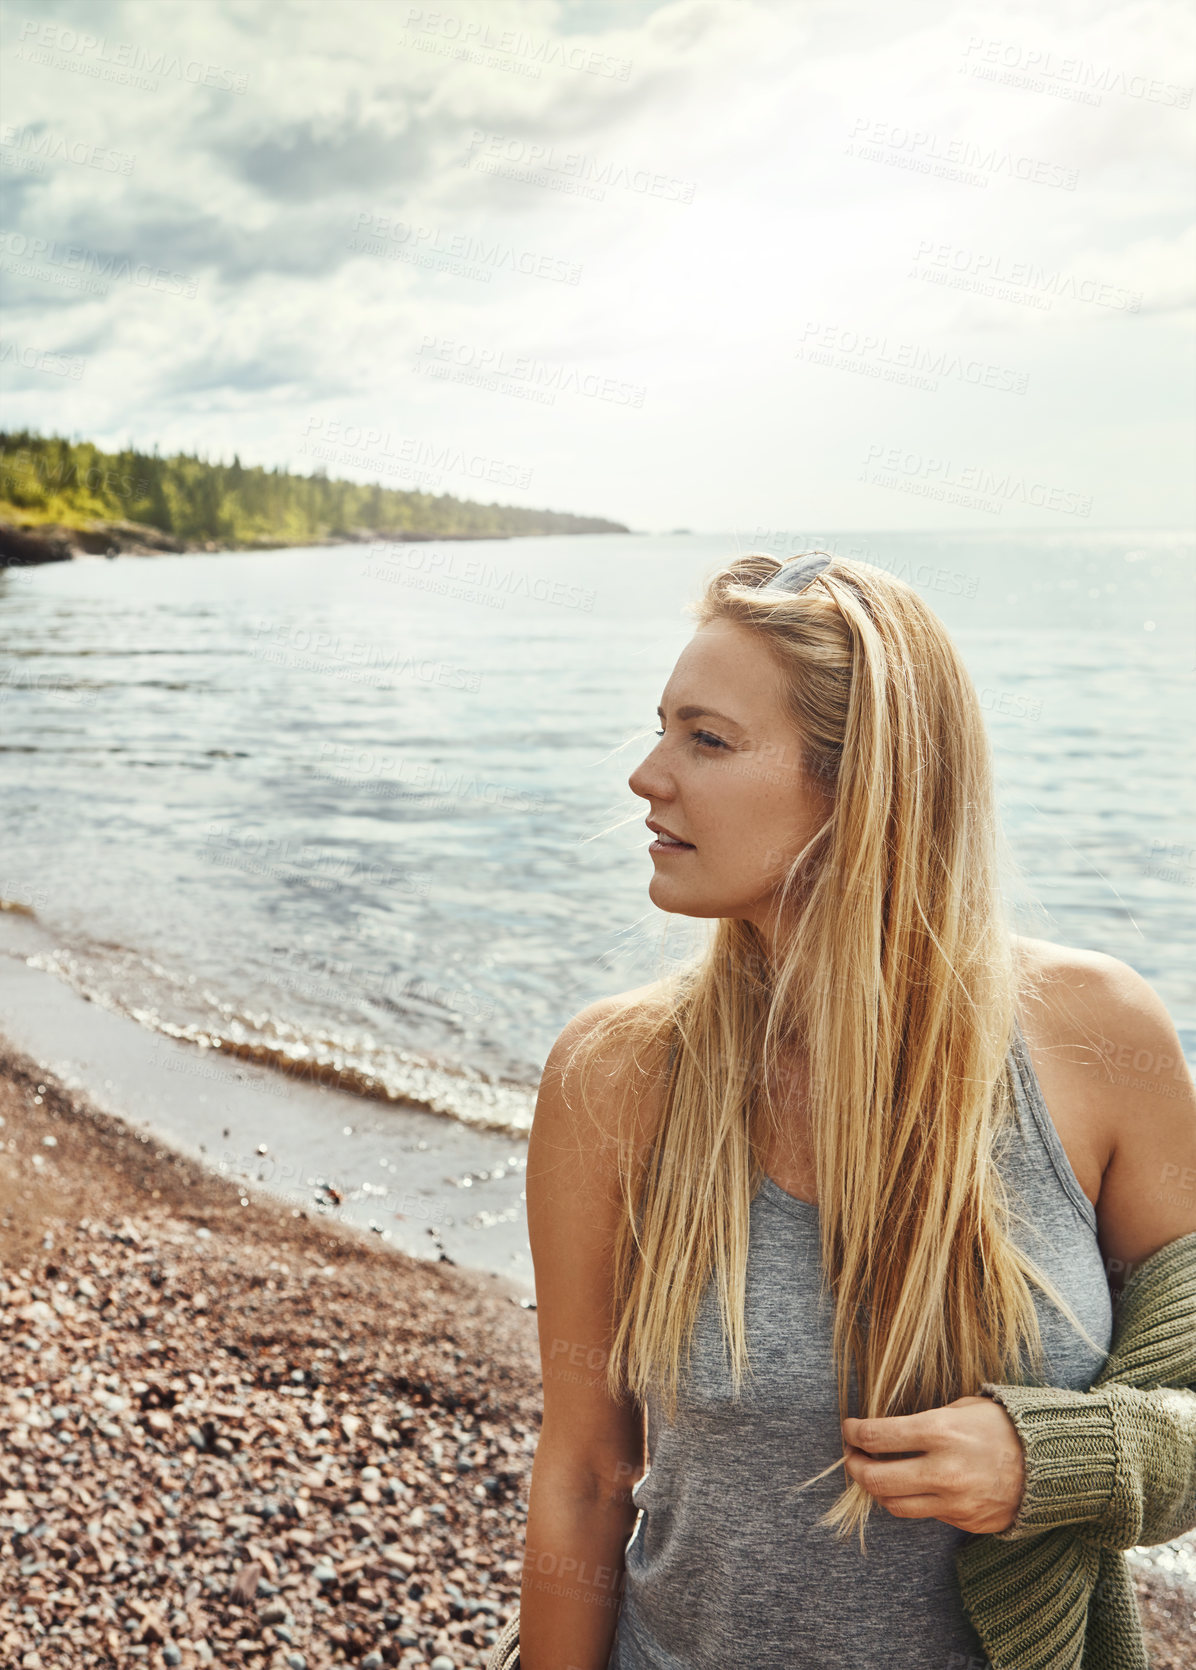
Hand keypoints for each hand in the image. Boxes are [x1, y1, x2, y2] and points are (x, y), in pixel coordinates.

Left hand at [840, 1394, 1025, 1533]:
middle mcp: (942, 1471)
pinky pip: (924, 1513)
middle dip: (855, 1467)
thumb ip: (925, 1421)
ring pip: (895, 1505)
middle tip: (851, 1456)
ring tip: (872, 1474)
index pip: (877, 1437)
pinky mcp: (963, 1521)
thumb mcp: (964, 1407)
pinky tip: (907, 1485)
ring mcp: (953, 1501)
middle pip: (877, 1479)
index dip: (854, 1432)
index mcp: (939, 1432)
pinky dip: (909, 1500)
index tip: (848, 1428)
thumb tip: (890, 1430)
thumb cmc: (1004, 1426)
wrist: (1052, 1465)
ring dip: (876, 1490)